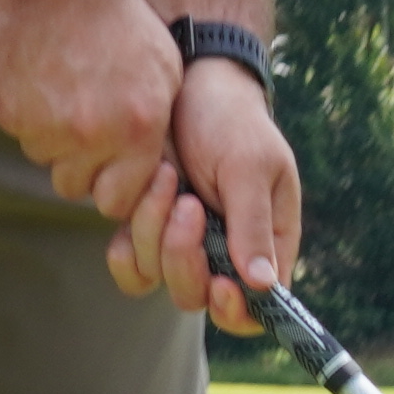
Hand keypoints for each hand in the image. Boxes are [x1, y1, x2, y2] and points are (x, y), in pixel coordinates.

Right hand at [0, 0, 180, 221]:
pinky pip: (15, 128)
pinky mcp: (0, 106)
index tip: (118, 162)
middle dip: (83, 165)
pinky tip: (41, 72)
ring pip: (43, 156)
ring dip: (53, 136)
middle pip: (75, 185)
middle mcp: (84, 135)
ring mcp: (36, 123)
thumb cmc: (118, 17)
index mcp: (134, 130)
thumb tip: (151, 172)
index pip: (118, 201)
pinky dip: (26, 110)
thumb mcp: (165, 71)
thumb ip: (156, 129)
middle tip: (90, 124)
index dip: (118, 185)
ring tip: (67, 86)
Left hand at [127, 50, 299, 332]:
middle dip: (184, 257)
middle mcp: (225, 254)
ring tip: (165, 177)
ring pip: (159, 278)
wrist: (188, 82)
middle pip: (199, 297)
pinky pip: (131, 265)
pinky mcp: (147, 229)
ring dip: (154, 233)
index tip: (222, 285)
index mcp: (266, 245)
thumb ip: (253, 224)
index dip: (238, 311)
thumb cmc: (231, 120)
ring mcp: (183, 244)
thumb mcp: (250, 166)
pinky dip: (127, 243)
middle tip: (187, 204)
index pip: (258, 310)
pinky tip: (135, 202)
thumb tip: (264, 285)